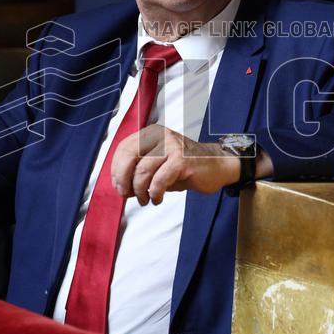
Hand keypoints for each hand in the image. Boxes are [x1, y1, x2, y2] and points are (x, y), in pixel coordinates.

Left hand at [110, 125, 269, 204]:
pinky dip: (155, 193)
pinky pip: (160, 180)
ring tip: (145, 199)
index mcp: (151, 134)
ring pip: (143, 170)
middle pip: (129, 156)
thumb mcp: (158, 165)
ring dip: (140, 190)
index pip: (124, 148)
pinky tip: (157, 199)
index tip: (118, 185)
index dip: (116, 169)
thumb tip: (120, 185)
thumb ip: (139, 169)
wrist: (217, 166)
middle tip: (128, 194)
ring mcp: (172, 146)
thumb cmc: (185, 167)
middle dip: (124, 180)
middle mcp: (160, 135)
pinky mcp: (182, 160)